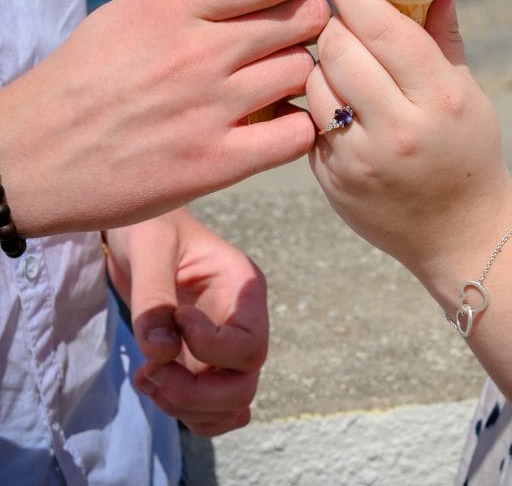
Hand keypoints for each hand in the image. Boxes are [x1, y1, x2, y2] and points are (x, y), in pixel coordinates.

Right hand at [1, 0, 331, 234]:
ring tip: (285, 74)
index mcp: (172, 8)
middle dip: (314, 17)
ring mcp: (209, 111)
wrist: (32, 158)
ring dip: (306, 70)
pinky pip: (295, 136)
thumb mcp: (129, 14)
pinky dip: (300, 124)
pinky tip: (283, 120)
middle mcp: (197, 55)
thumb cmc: (84, 77)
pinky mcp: (214, 165)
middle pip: (302, 19)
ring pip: (303, 73)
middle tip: (304, 27)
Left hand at [106, 209, 266, 436]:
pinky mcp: (202, 363)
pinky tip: (150, 379)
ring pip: (228, 405)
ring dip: (184, 406)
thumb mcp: (149, 245)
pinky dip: (182, 411)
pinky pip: (209, 410)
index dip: (210, 349)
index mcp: (242, 287)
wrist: (136, 231)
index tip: (176, 318)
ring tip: (147, 375)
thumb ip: (153, 296)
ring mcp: (223, 346)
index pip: (249, 345)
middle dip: (195, 392)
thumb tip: (161, 353)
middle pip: (244, 385)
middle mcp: (241, 320)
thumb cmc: (148, 225)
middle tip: (151, 370)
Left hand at [307, 0, 511, 284]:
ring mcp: (360, 159)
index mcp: (440, 97)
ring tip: (337, 58)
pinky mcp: (331, 179)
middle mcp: (398, 129)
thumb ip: (442, 27)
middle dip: (332, 21)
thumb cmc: (467, 147)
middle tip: (336, 12)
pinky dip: (316, 99)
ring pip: (314, 80)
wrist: (460, 234)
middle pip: (339, 48)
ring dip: (319, 60)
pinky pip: (307, 118)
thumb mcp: (465, 87)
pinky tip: (333, 96)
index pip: (382, 27)